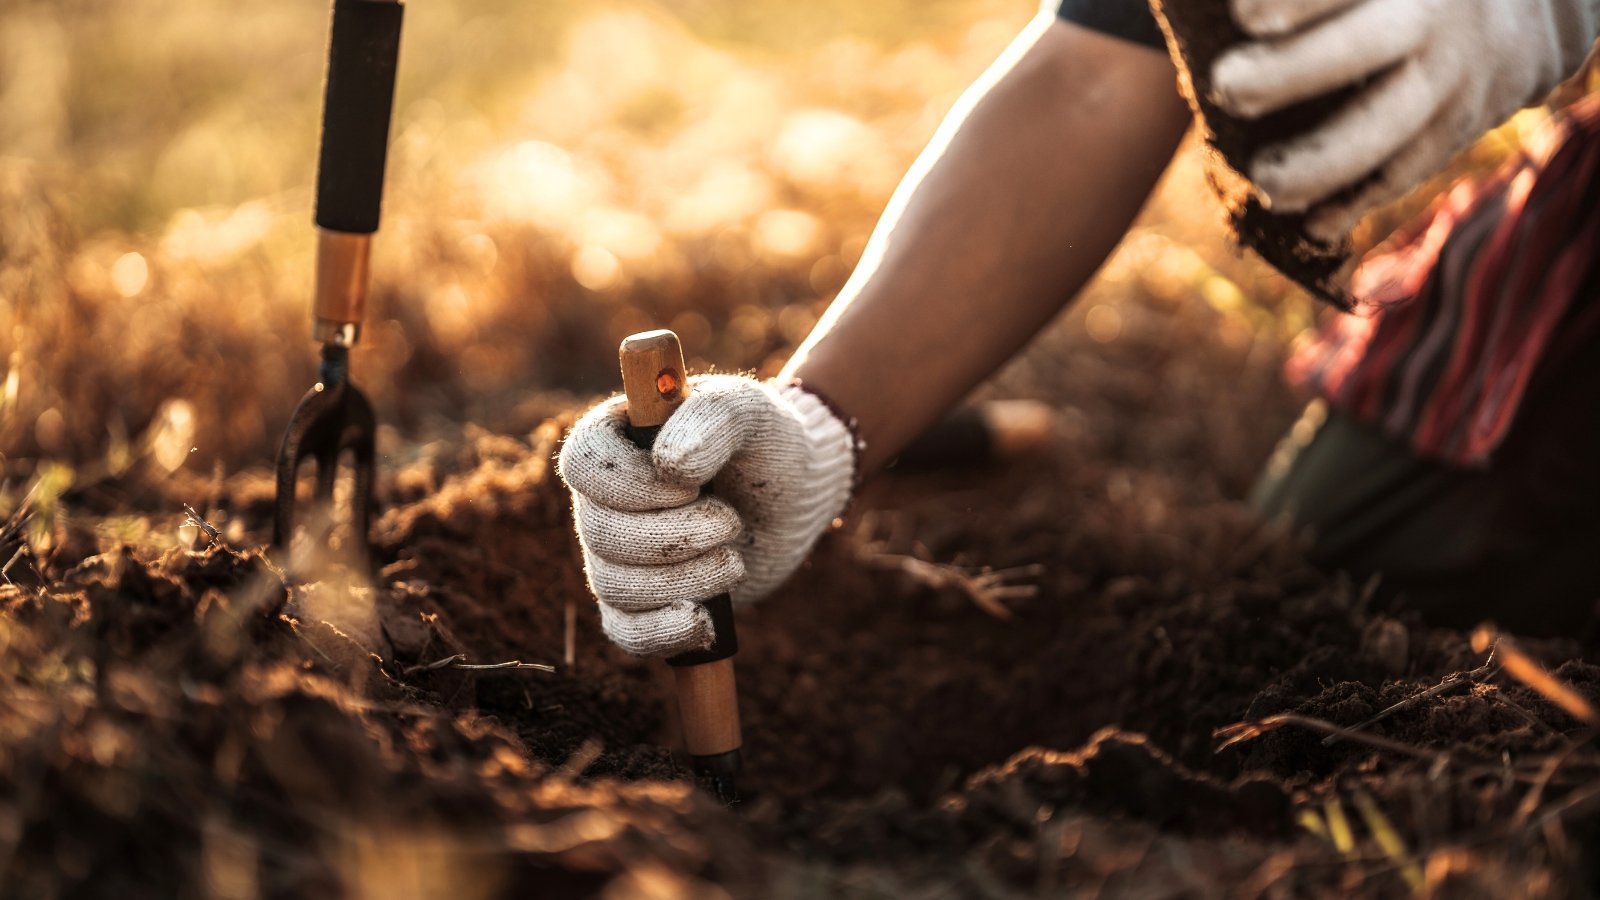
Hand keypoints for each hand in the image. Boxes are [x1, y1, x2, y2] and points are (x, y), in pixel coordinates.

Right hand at [557, 376, 856, 657]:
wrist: (799, 494)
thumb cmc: (767, 441)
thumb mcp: (748, 412)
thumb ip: (711, 418)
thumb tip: (669, 466)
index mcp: (615, 440)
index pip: (583, 465)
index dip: (629, 485)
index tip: (689, 487)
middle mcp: (605, 499)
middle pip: (600, 533)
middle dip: (673, 538)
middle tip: (731, 523)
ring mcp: (621, 554)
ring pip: (615, 585)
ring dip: (682, 580)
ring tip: (735, 560)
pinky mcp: (646, 601)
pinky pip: (626, 631)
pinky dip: (661, 633)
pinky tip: (703, 623)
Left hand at [1210, 0, 1597, 238]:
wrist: (1522, 5)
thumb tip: (1225, 11)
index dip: (1295, 1)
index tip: (1242, 16)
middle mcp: (1430, 17)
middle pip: (1363, 47)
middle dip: (1292, 72)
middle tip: (1226, 86)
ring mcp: (1450, 76)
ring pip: (1387, 128)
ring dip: (1321, 163)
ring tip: (1266, 180)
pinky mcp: (1457, 126)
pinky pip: (1406, 171)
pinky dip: (1356, 201)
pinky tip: (1311, 224)